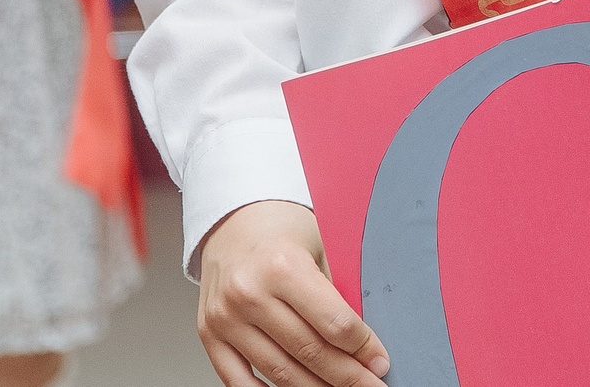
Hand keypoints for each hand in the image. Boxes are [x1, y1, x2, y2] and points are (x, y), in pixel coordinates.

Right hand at [197, 200, 389, 386]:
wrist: (232, 219)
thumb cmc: (280, 230)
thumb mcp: (319, 247)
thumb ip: (336, 295)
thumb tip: (363, 345)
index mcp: (282, 265)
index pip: (334, 324)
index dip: (364, 349)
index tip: (380, 362)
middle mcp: (249, 293)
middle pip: (311, 352)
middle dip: (349, 376)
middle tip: (372, 384)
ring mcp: (226, 317)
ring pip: (280, 373)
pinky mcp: (209, 334)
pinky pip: (239, 382)